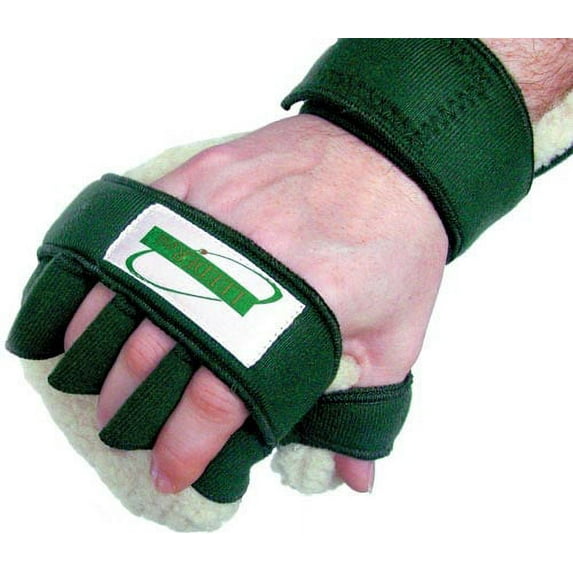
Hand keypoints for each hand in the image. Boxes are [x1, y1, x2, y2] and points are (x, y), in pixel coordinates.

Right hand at [65, 114, 448, 492]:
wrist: (391, 152)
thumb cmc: (399, 242)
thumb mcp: (399, 335)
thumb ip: (365, 409)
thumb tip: (352, 480)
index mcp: (301, 305)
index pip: (217, 397)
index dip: (184, 447)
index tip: (170, 472)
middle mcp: (246, 259)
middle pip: (156, 353)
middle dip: (130, 410)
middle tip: (127, 434)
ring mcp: (213, 212)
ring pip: (124, 295)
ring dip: (100, 352)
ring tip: (99, 385)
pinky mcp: (199, 179)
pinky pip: (126, 234)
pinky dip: (99, 280)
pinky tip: (91, 312)